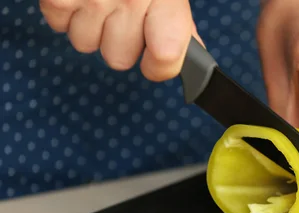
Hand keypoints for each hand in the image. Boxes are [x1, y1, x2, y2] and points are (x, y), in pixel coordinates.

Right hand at [39, 0, 202, 80]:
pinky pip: (59, 25)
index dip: (158, 67)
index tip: (154, 60)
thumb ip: (178, 22)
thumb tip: (190, 55)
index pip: (166, 57)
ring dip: (90, 25)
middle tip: (120, 10)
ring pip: (86, 44)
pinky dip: (65, 11)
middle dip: (118, 40)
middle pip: (118, 59)